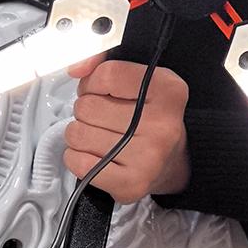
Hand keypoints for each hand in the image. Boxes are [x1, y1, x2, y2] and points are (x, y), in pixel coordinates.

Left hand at [64, 57, 189, 203]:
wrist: (172, 163)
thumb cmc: (150, 119)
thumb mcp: (141, 81)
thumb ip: (105, 64)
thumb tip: (76, 68)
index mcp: (168, 91)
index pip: (106, 74)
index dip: (93, 82)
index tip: (100, 91)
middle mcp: (162, 125)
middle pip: (87, 105)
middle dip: (87, 110)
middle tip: (104, 118)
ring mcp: (147, 158)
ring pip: (77, 134)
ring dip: (80, 134)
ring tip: (100, 136)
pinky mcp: (131, 184)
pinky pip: (77, 162)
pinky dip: (76, 157)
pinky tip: (95, 155)